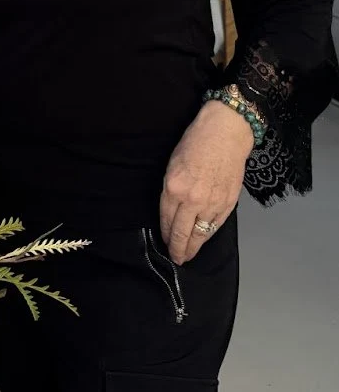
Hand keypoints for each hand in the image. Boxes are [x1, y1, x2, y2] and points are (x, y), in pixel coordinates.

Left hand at [160, 101, 251, 263]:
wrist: (224, 134)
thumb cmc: (194, 143)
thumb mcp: (172, 164)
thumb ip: (171, 189)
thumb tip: (171, 209)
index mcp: (173, 188)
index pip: (166, 218)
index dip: (165, 233)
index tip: (164, 242)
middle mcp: (192, 200)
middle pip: (182, 232)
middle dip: (177, 248)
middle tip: (175, 258)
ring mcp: (212, 204)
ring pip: (201, 234)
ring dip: (193, 247)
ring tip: (187, 256)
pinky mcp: (228, 204)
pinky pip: (215, 226)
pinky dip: (208, 235)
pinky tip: (203, 240)